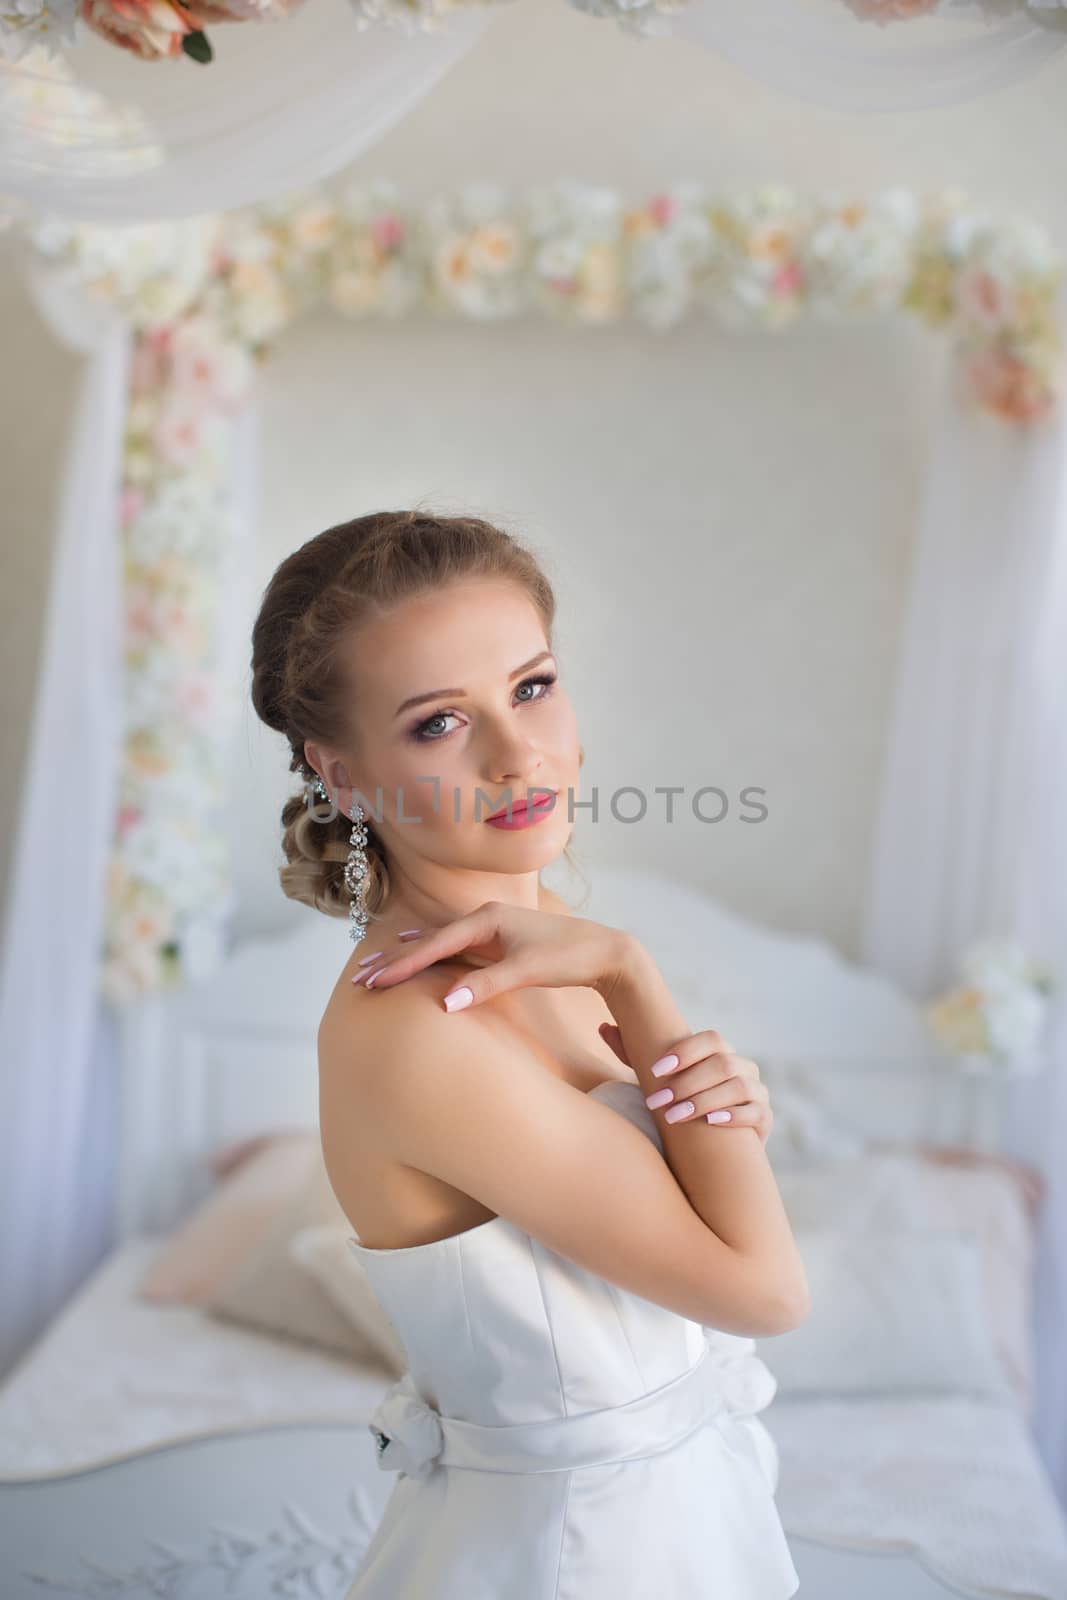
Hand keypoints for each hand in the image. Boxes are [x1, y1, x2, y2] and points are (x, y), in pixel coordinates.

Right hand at [353, 899, 631, 1008]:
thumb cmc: (569, 957)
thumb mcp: (528, 971)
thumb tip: (445, 1003)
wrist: (605, 950)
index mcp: (487, 919)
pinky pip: (454, 947)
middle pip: (429, 941)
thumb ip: (486, 985)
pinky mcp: (499, 942)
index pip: (435, 945)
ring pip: (440, 943)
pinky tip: (415, 948)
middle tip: (360, 977)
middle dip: (394, 960)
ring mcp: (491, 929)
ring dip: (409, 957)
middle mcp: (485, 918)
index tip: (374, 980)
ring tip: (377, 967)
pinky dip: (430, 952)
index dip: (403, 964)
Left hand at [599, 1023, 773, 1143]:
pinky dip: (734, 1115)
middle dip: (686, 1082)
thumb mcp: (656, 1079)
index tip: (655, 1070)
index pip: (711, 1039)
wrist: (710, 1145)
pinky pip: (756, 1112)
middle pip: (722, 1063)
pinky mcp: (764, 1119)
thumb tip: (603, 1027)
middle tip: (657, 1102)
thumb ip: (633, 1053)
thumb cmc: (678, 1102)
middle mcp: (743, 1067)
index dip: (685, 1051)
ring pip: (739, 1086)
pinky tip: (709, 1123)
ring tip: (674, 1116)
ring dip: (704, 1100)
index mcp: (720, 1053)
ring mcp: (757, 1092)